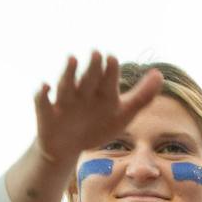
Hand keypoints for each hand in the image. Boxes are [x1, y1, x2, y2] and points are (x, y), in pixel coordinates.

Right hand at [32, 52, 163, 166]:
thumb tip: (159, 74)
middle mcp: (83, 92)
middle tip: (97, 54)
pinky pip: (42, 101)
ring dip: (69, 72)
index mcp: (102, 92)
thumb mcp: (122, 113)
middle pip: (89, 78)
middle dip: (93, 68)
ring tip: (72, 58)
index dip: (110, 70)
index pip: (108, 78)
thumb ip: (142, 96)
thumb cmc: (97, 126)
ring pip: (66, 84)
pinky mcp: (47, 112)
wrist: (69, 147)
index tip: (112, 59)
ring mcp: (64, 101)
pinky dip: (42, 93)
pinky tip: (45, 86)